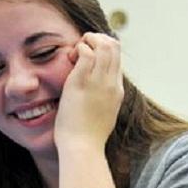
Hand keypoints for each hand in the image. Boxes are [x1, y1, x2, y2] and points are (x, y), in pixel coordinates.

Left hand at [54, 32, 123, 152]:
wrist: (83, 148)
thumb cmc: (87, 138)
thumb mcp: (103, 116)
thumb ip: (103, 102)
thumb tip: (96, 97)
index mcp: (117, 91)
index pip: (117, 59)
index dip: (103, 51)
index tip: (87, 58)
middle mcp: (112, 83)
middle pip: (114, 46)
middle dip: (98, 39)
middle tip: (82, 49)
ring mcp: (99, 82)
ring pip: (104, 45)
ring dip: (88, 40)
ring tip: (76, 53)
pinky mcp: (82, 82)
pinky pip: (86, 52)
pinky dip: (79, 48)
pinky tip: (70, 58)